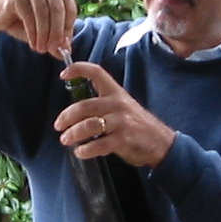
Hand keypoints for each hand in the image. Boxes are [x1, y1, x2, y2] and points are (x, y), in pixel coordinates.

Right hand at [0, 0, 76, 59]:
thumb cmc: (25, 19)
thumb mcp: (45, 29)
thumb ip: (56, 39)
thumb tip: (65, 52)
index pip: (70, 7)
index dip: (68, 28)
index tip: (64, 45)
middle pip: (58, 8)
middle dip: (57, 32)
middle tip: (53, 49)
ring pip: (43, 12)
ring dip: (44, 34)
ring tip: (42, 49)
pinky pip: (29, 16)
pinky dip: (33, 33)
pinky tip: (33, 44)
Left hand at [54, 60, 174, 168]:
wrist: (162, 143)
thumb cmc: (138, 125)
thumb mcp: (123, 107)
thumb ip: (103, 104)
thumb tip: (75, 110)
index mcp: (117, 92)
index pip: (97, 73)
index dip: (78, 69)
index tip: (63, 74)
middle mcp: (118, 104)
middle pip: (85, 105)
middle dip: (67, 116)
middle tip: (58, 125)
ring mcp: (122, 122)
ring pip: (90, 125)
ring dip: (73, 134)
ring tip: (66, 140)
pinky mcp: (124, 140)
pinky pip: (99, 144)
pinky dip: (86, 150)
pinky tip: (81, 152)